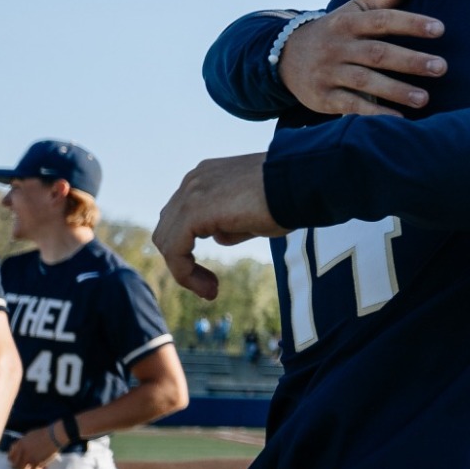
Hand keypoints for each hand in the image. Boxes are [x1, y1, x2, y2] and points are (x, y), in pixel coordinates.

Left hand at [6, 426, 60, 468]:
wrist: (55, 436)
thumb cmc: (44, 433)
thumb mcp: (29, 435)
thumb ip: (23, 443)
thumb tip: (20, 449)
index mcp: (20, 444)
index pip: (10, 456)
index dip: (13, 460)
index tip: (16, 462)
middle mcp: (23, 452)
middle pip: (16, 465)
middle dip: (19, 468)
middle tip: (23, 468)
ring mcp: (30, 458)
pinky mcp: (38, 463)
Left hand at [154, 153, 288, 298]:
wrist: (302, 183)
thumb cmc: (288, 198)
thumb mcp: (252, 214)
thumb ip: (230, 223)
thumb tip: (216, 235)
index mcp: (206, 177)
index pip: (181, 217)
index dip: (188, 249)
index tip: (211, 276)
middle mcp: (194, 181)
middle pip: (168, 229)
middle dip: (183, 262)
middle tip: (210, 287)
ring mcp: (191, 193)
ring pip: (167, 241)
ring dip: (184, 272)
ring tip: (210, 290)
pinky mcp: (194, 210)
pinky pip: (175, 249)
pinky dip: (185, 273)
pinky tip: (208, 287)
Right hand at [280, 0, 446, 115]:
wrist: (286, 57)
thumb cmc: (337, 31)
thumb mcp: (356, 9)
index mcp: (349, 21)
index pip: (382, 19)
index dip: (411, 23)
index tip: (440, 29)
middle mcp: (339, 46)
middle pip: (378, 53)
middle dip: (411, 61)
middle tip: (442, 68)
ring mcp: (330, 72)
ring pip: (366, 81)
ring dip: (396, 90)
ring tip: (424, 99)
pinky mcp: (324, 98)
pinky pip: (351, 106)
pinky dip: (374, 114)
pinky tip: (398, 120)